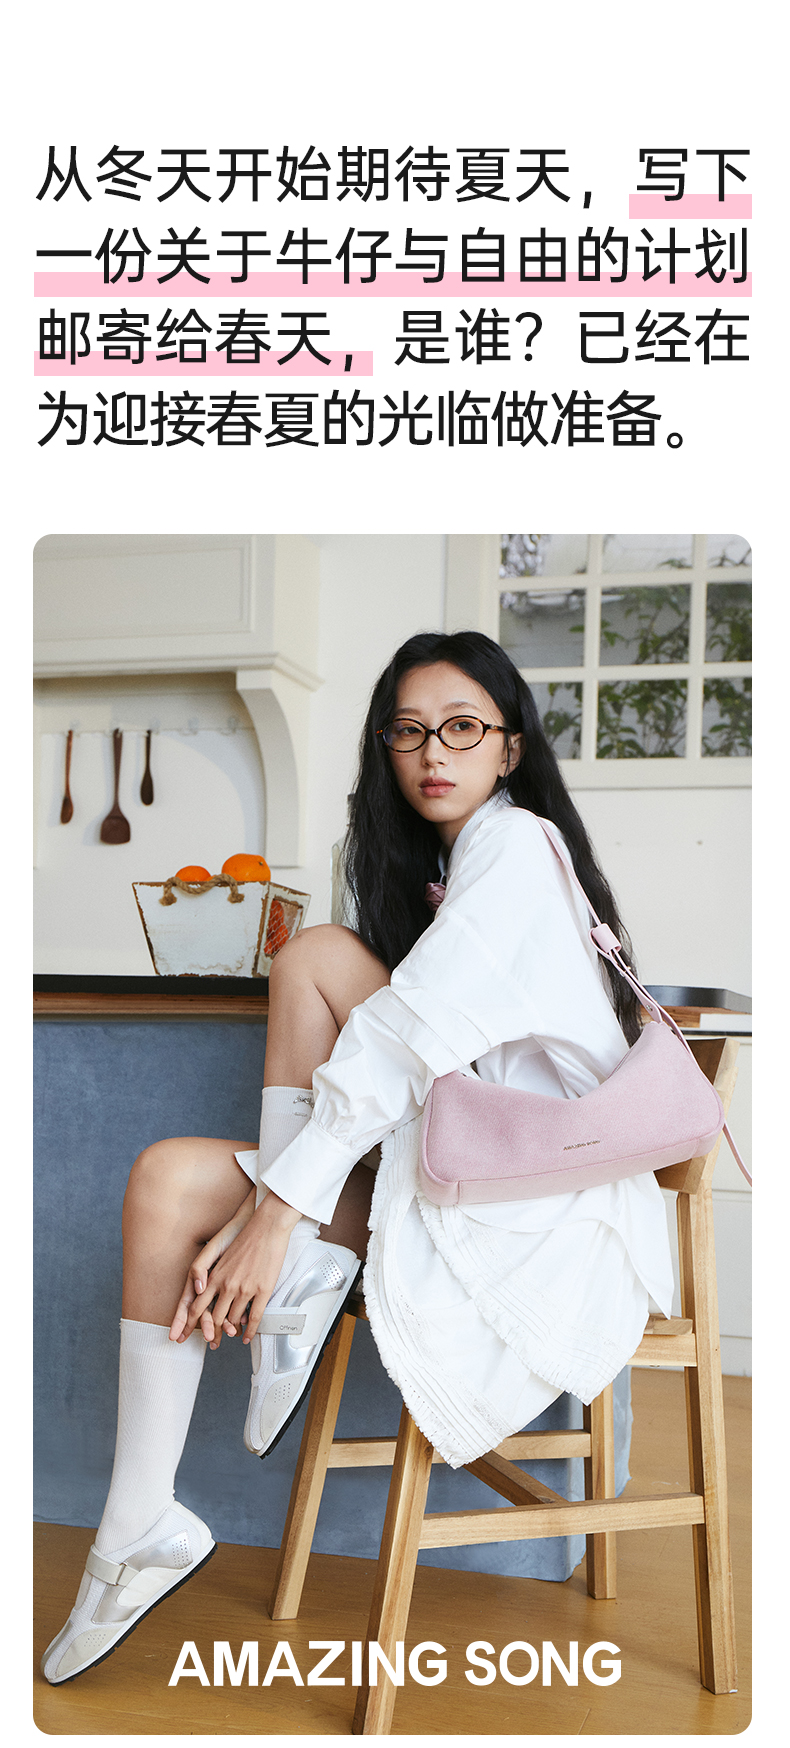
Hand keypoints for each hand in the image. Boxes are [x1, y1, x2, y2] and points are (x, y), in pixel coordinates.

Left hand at [171, 1191, 302, 1348]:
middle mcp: (225, 1285)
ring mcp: (244, 1289)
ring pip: (232, 1320)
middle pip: (212, 1318)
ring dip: (230, 1331)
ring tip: (229, 1337)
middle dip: (209, 1333)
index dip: (186, 1324)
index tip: (180, 1337)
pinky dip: (250, 1330)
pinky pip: (254, 1318)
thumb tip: (200, 1291)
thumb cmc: (242, 1236)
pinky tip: (247, 1336)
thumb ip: (204, 1272)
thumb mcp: (215, 1252)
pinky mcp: (262, 1290)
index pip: (194, 1306)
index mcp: (213, 1277)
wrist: (266, 1226)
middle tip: (209, 1343)